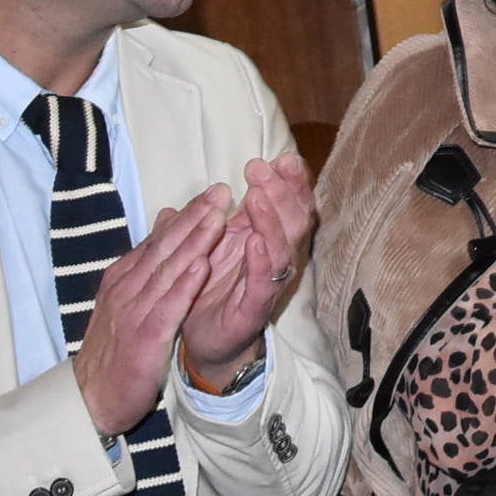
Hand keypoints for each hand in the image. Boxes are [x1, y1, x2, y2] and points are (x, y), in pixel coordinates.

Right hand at [74, 194, 227, 435]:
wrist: (92, 398)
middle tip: (221, 190)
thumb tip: (163, 228)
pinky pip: (167, 308)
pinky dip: (184, 286)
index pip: (158, 240)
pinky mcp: (143, 339)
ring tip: (217, 217)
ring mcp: (133, 312)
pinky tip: (202, 267)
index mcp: (123, 279)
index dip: (186, 215)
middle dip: (194, 217)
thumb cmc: (114, 349)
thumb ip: (145, 268)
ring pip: (167, 270)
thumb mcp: (126, 302)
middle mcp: (126, 289)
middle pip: (164, 247)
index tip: (213, 192)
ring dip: (193, 242)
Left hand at [182, 153, 315, 382]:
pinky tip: (253, 241)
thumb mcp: (208, 243)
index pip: (290, 202)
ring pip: (283, 247)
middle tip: (263, 168)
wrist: (199, 337)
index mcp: (268, 235)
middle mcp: (277, 255)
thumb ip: (208, 217)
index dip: (289, 180)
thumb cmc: (208, 285)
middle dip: (283, 191)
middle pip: (295, 218)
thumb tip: (208, 190)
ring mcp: (270, 281)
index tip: (280, 157)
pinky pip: (265, 282)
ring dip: (271, 220)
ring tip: (257, 197)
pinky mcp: (257, 307)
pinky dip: (261, 260)